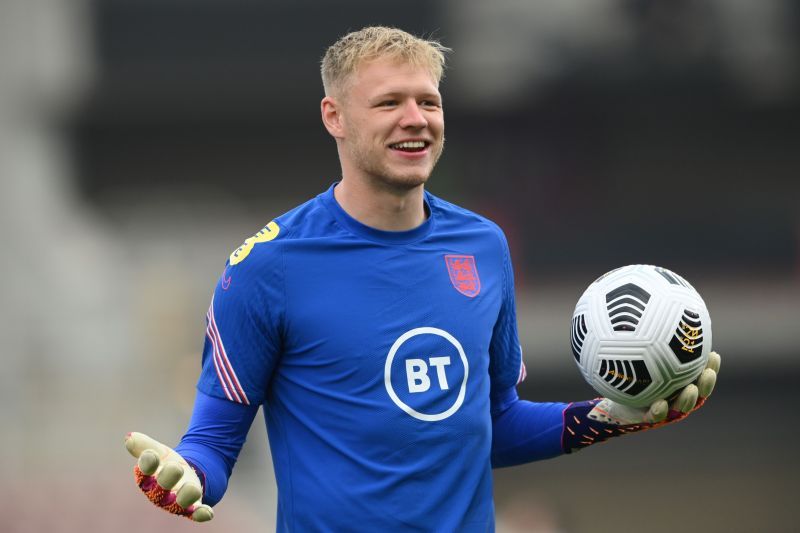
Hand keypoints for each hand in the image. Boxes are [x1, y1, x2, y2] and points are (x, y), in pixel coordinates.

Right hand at [124, 432, 213, 521]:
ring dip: (186, 495)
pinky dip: (200, 514)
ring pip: (180, 502)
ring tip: (193, 487)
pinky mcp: (192, 506)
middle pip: (161, 488)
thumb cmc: (165, 464)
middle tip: (176, 466)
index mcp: (149, 479)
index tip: (150, 455)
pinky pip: (195, 513)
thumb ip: (144, 445)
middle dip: (168, 477)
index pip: (144, 472)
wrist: (185, 474)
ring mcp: (177, 501)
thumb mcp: (158, 452)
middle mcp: (160, 493)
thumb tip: (130, 437)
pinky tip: (207, 513)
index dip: (147, 465)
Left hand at [562, 351, 720, 452]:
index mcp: (677, 382)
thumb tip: (643, 310)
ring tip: (692, 389)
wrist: (609, 398)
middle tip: (708, 371)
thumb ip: (642, 338)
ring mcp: (665, 409)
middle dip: (706, 382)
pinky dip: (660, 410)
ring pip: (683, 406)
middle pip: (698, 391)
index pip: (698, 374)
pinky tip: (660, 403)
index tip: (714, 354)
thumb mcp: (631, 354)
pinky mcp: (648, 418)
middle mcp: (674, 395)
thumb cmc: (624, 374)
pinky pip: (656, 415)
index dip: (710, 366)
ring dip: (689, 399)